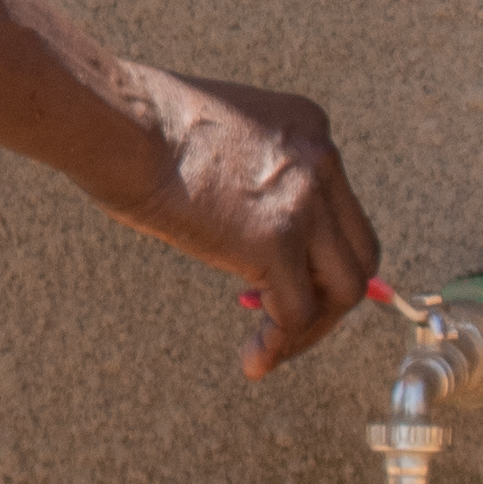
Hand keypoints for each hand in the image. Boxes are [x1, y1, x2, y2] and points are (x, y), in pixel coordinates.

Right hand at [103, 66, 380, 375]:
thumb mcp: (220, 135)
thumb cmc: (141, 126)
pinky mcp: (276, 241)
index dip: (314, 254)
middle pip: (359, 251)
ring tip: (269, 348)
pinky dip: (280, 344)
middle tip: (285, 320)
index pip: (340, 210)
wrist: (123, 125)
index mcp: (309, 128)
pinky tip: (253, 358)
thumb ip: (247, 175)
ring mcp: (305, 202)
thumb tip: (239, 228)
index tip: (273, 279)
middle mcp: (322, 161)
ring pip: (344, 288)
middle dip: (326, 295)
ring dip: (311, 328)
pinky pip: (297, 314)